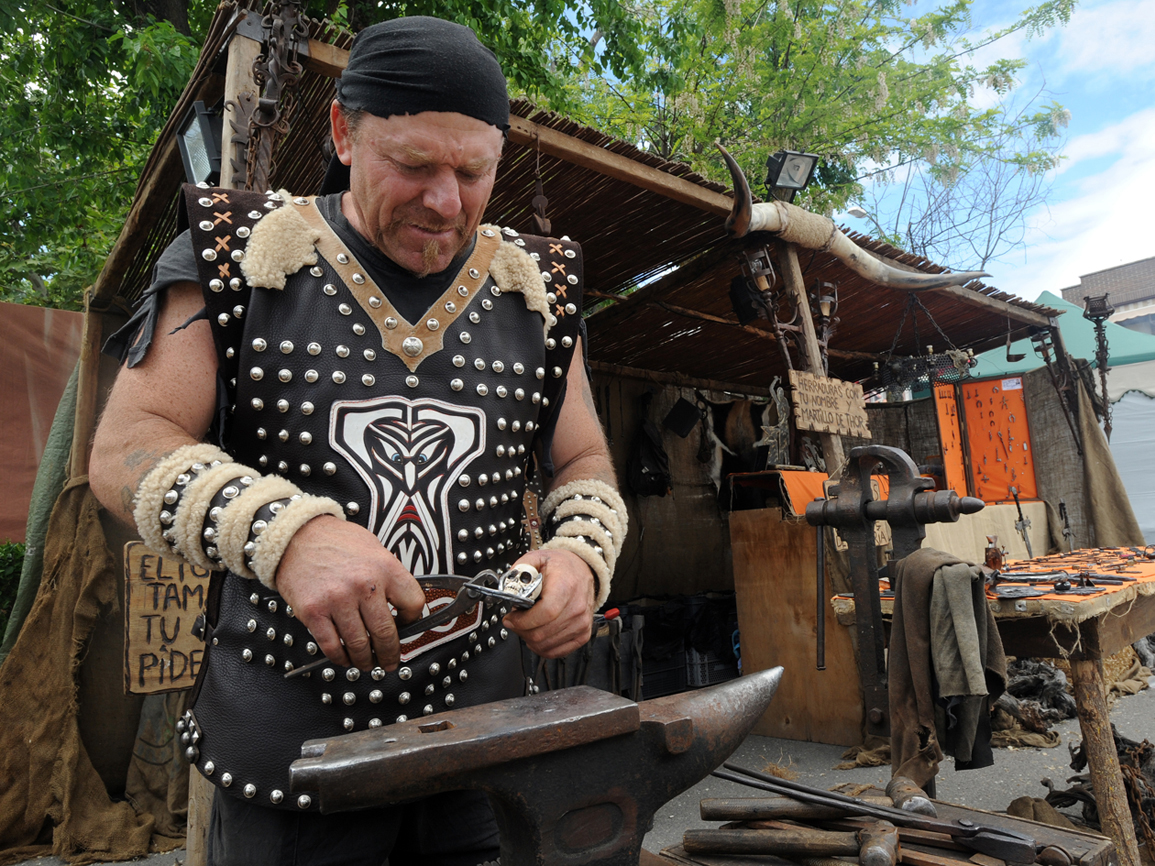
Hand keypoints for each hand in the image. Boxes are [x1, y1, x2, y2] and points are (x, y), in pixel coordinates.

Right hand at [274, 515, 426, 670]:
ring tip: (367, 662)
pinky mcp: (314, 612)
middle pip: (387, 632)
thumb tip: (402, 608)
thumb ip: (389, 577)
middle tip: (390, 660)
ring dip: (365, 660)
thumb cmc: (336, 542)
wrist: (297, 535)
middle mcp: (364, 584)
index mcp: (384, 567)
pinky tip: (344, 657)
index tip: (408, 627)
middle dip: (390, 653)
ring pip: (360, 645)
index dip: (413, 620)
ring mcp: (338, 600)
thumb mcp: (374, 549)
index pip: (414, 603)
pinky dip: (341, 658)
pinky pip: (332, 646)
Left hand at [502, 548, 595, 657]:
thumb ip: (519, 570)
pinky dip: (542, 647)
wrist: (582, 570)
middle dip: (521, 630)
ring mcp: (581, 623)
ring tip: (526, 625)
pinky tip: (537, 635)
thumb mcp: (537, 558)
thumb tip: (507, 587)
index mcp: (565, 587)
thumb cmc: (562, 566)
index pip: (545, 613)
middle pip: (542, 633)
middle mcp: (576, 607)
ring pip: (547, 645)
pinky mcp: (583, 634)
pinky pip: (557, 651)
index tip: (510, 619)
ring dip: (529, 639)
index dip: (523, 621)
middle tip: (514, 622)